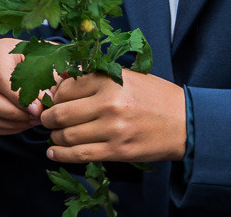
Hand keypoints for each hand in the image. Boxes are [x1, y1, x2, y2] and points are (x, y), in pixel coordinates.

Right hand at [0, 38, 48, 133]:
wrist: (39, 60)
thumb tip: (48, 99)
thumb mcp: (49, 61)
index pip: (1, 79)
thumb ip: (49, 78)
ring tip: (35, 119)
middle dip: (14, 113)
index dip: (19, 98)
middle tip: (37, 116)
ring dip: (13, 123)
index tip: (39, 109)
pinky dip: (10, 127)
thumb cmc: (44, 58)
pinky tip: (28, 121)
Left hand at [40, 69, 186, 164]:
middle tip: (46, 119)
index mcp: (111, 78)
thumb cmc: (155, 95)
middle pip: (61, 112)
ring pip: (67, 135)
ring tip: (53, 136)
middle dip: (48, 117)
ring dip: (54, 137)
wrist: (183, 121)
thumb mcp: (127, 75)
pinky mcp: (117, 151)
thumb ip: (97, 77)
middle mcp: (109, 102)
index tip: (51, 99)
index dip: (54, 95)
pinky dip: (61, 155)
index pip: (67, 87)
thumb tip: (63, 80)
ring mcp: (112, 128)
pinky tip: (54, 152)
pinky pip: (80, 155)